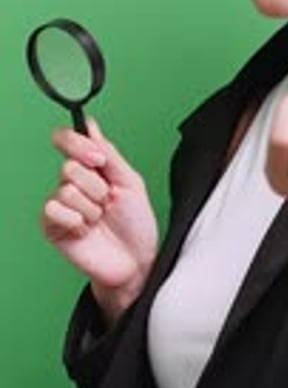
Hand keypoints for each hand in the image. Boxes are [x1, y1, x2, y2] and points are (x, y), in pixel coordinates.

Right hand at [42, 119, 158, 320]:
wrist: (136, 261)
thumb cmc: (136, 224)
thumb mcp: (130, 182)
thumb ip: (109, 153)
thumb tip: (91, 126)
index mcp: (91, 168)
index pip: (67, 140)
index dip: (76, 143)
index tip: (97, 159)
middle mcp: (72, 183)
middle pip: (70, 166)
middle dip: (97, 186)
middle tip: (107, 202)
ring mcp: (61, 205)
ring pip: (66, 189)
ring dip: (91, 207)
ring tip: (99, 219)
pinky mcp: (52, 226)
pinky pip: (54, 209)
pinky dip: (77, 220)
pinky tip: (85, 230)